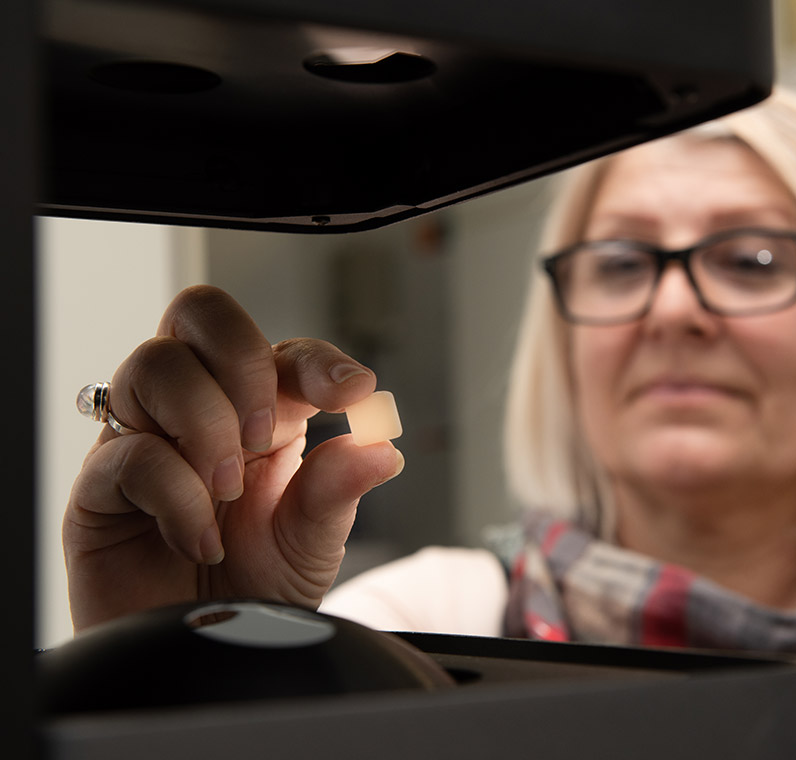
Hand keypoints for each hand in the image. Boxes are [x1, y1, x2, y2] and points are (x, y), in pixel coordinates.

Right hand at [63, 285, 403, 631]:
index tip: (354, 392)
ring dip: (207, 421)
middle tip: (268, 435)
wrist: (202, 660)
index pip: (282, 352)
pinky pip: (130, 452)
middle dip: (244, 361)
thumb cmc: (252, 591)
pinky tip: (200, 538)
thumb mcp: (311, 542)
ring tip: (228, 491)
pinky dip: (178, 494)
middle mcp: (198, 410)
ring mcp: (144, 438)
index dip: (318, 360)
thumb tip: (382, 446)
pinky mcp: (100, 487)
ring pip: (155, 364)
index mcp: (260, 412)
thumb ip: (337, 490)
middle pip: (200, 314)